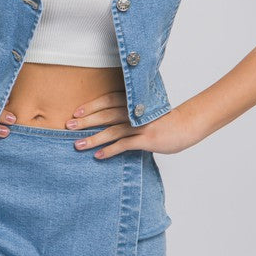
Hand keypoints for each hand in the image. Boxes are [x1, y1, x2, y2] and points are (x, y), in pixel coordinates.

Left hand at [65, 92, 201, 158]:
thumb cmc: (163, 119)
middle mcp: (135, 112)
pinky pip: (124, 145)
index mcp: (133, 102)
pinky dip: (110, 150)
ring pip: (112, 131)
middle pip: (106, 115)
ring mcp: (141, 126)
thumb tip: (107, 115)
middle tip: (68, 126)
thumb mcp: (144, 109)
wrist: (186, 126)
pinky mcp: (146, 139)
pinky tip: (98, 156)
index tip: (76, 111)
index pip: (108, 100)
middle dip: (85, 121)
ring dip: (93, 139)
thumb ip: (127, 109)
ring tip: (78, 145)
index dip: (92, 105)